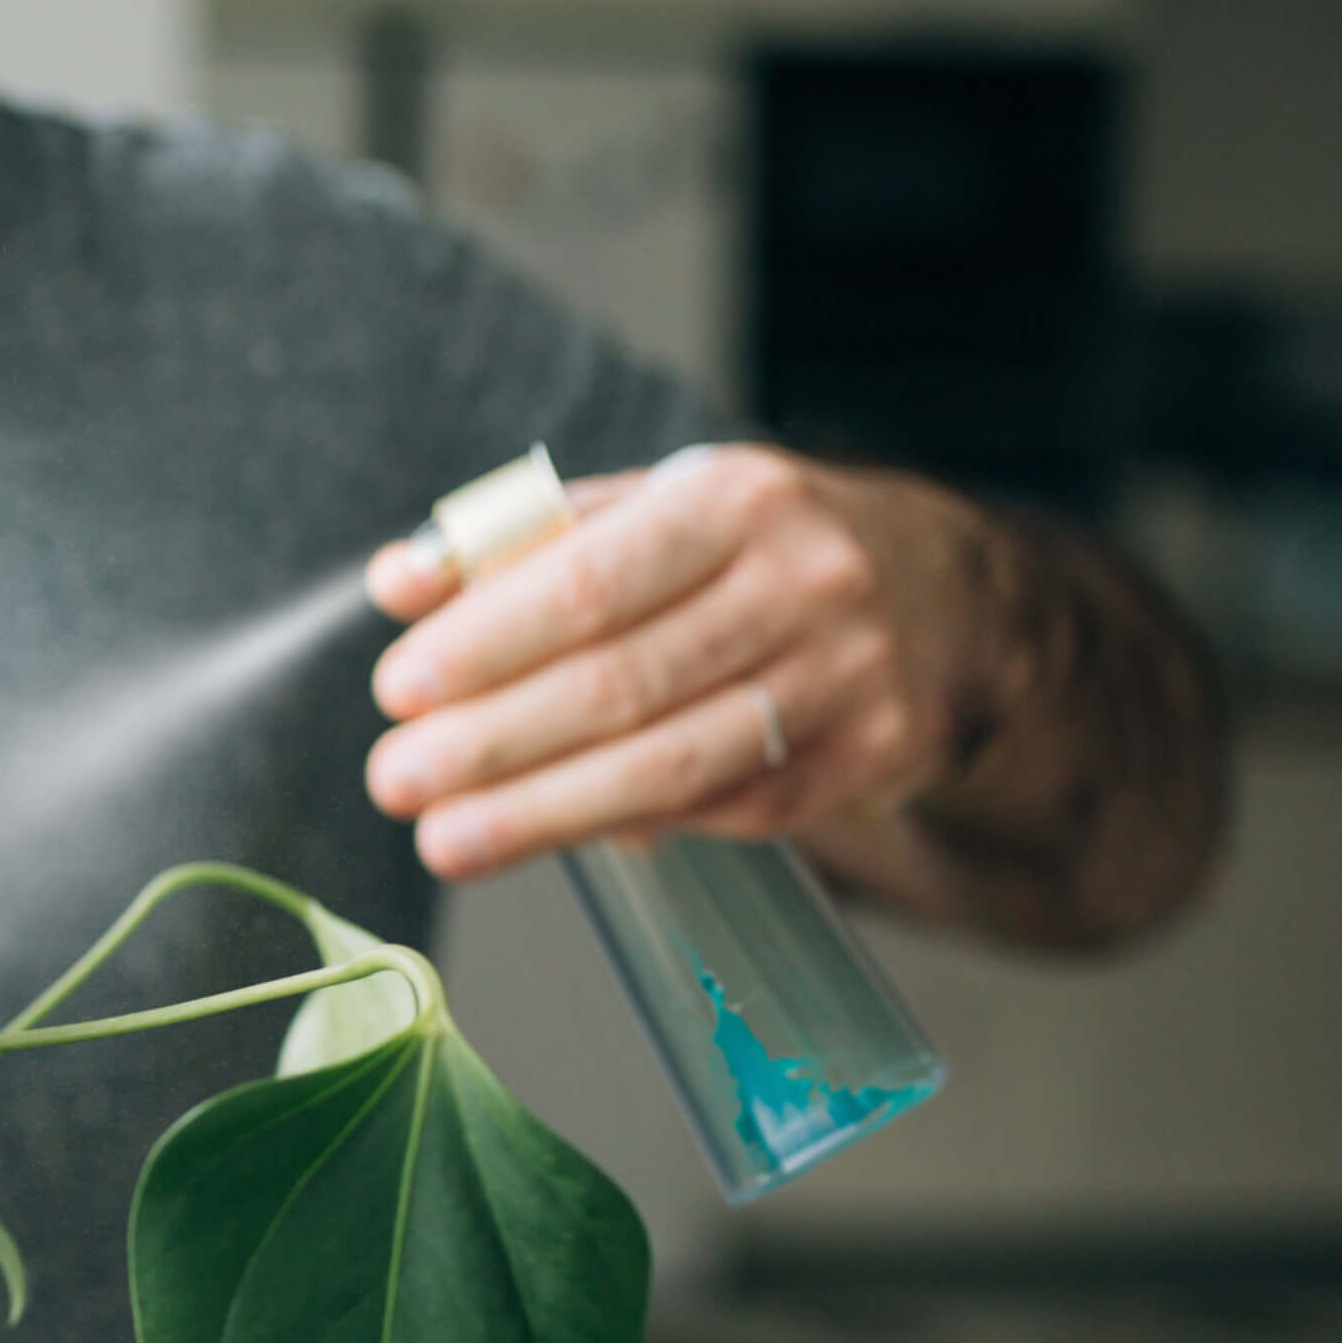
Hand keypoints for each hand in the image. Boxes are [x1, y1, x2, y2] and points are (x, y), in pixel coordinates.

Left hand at [364, 445, 1011, 880]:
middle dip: (493, 744)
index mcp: (733, 501)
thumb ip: (522, 543)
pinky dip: (625, 824)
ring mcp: (840, 680)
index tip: (400, 689)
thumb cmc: (755, 549)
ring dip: (542, 813)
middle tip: (395, 781)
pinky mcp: (860, 760)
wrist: (945, 596)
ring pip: (671, 765)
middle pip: (622, 683)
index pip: (590, 581)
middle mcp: (799, 585)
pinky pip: (720, 809)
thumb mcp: (652, 511)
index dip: (488, 643)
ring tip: (445, 841)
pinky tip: (546, 835)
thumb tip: (399, 580)